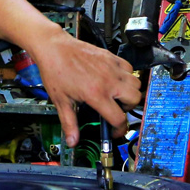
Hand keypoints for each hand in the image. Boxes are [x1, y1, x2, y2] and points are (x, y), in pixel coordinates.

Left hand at [26, 27, 142, 146]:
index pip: (119, 118)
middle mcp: (108, 80)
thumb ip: (69, 124)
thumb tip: (73, 141)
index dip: (119, 130)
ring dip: (129, 92)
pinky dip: (127, 76)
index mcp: (96, 94)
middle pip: (135, 100)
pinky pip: (130, 68)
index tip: (115, 131)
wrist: (53, 48)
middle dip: (128, 108)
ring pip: (136, 83)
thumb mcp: (61, 102)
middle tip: (115, 109)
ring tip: (115, 94)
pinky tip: (114, 80)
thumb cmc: (55, 71)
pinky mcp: (111, 57)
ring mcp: (112, 67)